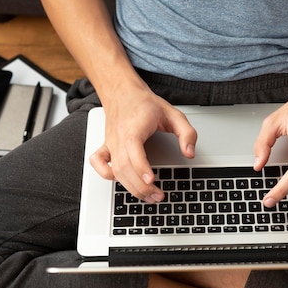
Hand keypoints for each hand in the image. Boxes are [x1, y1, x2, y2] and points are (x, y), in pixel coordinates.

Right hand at [89, 88, 196, 202]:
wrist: (122, 91)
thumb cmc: (145, 103)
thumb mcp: (173, 114)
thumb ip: (186, 133)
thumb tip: (189, 153)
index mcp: (134, 128)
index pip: (133, 151)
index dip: (141, 168)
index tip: (151, 180)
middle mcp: (119, 138)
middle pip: (124, 167)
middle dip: (141, 186)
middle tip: (158, 195)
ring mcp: (111, 143)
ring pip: (115, 171)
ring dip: (130, 187)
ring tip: (148, 196)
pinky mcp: (106, 146)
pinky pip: (98, 163)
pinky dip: (106, 174)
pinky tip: (121, 181)